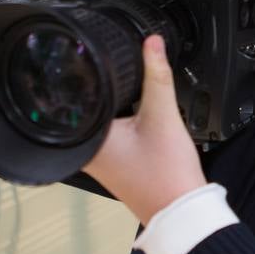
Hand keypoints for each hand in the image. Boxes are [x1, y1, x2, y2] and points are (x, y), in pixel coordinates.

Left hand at [83, 36, 206, 225]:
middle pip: (83, 107)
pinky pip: (106, 133)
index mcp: (88, 140)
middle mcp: (84, 152)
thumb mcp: (163, 115)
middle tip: (113, 68)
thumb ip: (157, 75)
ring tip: (125, 90)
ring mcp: (96, 160)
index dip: (82, 74)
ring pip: (95, 120)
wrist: (181, 209)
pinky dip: (116, 119)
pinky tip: (131, 114)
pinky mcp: (110, 164)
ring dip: (108, 105)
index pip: (72, 96)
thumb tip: (152, 44)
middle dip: (98, 88)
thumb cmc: (167, 175)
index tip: (90, 56)